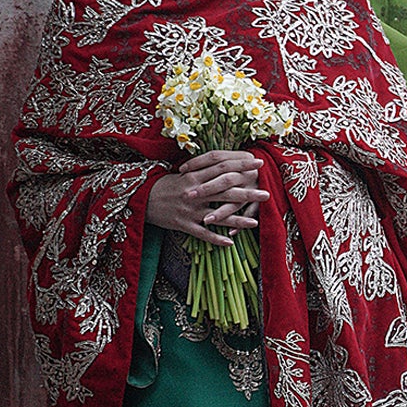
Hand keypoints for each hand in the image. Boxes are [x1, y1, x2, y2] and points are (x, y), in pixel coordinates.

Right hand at [146, 149, 267, 248]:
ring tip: (254, 223)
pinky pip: (203, 234)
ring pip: (217, 215)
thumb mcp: (183, 175)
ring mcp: (189, 210)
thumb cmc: (164, 186)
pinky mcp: (183, 224)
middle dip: (247, 193)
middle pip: (225, 191)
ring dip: (237, 220)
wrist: (140, 199)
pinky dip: (216, 239)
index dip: (241, 165)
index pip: (222, 168)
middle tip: (266, 193)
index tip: (258, 163)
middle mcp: (194, 192)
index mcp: (195, 176)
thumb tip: (225, 165)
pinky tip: (230, 243)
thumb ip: (203, 171)